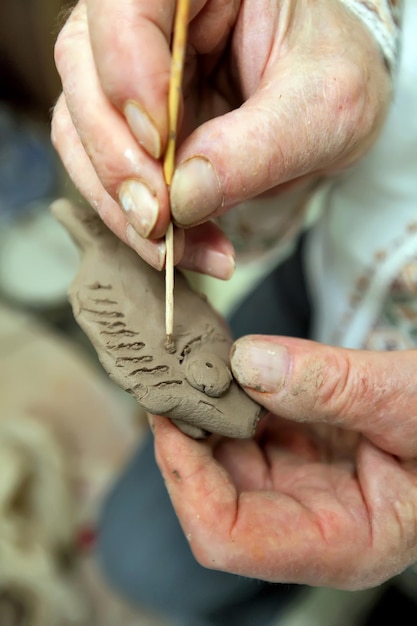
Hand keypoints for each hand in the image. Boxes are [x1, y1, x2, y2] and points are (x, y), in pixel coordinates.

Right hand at [52, 0, 389, 276]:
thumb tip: (185, 199)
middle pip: (84, 75)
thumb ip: (256, 148)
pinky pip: (100, 166)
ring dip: (120, 202)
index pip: (125, 5)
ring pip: (79, 130)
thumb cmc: (332, 78)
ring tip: (175, 249)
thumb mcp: (323, 108)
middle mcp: (147, 15)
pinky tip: (179, 245)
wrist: (326, 101)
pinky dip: (131, 215)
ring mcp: (127, 68)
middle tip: (160, 223)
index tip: (163, 148)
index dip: (128, 76)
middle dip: (118, 163)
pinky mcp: (126, 119)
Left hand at [152, 335, 416, 589]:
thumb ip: (335, 386)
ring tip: (195, 362)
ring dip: (206, 412)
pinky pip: (249, 430)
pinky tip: (228, 365)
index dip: (186, 481)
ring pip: (227, 459)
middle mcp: (313, 524)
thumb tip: (249, 363)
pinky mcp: (303, 454)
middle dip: (188, 437)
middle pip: (215, 496)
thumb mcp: (409, 400)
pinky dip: (233, 398)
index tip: (169, 417)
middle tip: (171, 374)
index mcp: (342, 543)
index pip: (229, 538)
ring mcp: (305, 488)